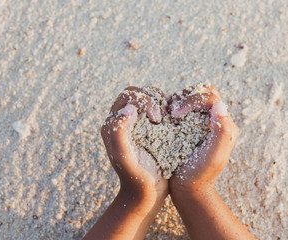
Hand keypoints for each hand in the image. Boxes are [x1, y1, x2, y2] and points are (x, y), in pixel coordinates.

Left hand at [101, 86, 167, 200]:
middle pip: (137, 93)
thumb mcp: (125, 157)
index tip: (157, 118)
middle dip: (153, 98)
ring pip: (148, 98)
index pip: (128, 97)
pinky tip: (174, 118)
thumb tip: (128, 107)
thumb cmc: (137, 176)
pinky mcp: (150, 128)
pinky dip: (167, 108)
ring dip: (160, 101)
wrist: (148, 192)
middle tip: (162, 116)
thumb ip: (120, 132)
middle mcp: (123, 121)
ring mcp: (137, 123)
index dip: (145, 101)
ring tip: (168, 115)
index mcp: (113, 124)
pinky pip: (158, 108)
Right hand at [166, 85, 252, 239]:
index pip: (210, 98)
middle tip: (172, 111)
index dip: (192, 100)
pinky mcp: (189, 125)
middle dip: (186, 97)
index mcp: (224, 125)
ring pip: (193, 97)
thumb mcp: (213, 155)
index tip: (176, 113)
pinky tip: (164, 117)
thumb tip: (220, 104)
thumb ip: (222, 131)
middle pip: (204, 92)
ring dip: (179, 100)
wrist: (188, 189)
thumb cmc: (199, 174)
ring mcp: (202, 122)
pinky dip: (173, 107)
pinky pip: (183, 107)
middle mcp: (215, 120)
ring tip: (168, 113)